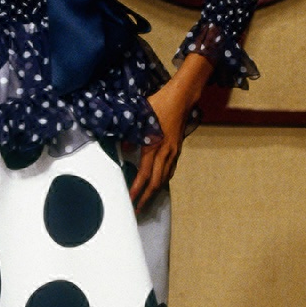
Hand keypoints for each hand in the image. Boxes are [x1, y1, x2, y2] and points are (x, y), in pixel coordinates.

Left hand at [131, 54, 209, 212]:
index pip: (144, 175)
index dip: (137, 190)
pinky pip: (170, 169)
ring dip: (155, 191)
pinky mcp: (176, 148)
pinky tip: (158, 183)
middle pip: (156, 182)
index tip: (130, 201)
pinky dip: (162, 179)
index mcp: (154, 146)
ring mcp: (173, 151)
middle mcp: (166, 152)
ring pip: (164, 177)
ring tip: (146, 201)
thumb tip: (124, 151)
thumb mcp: (139, 117)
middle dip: (146, 198)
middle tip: (137, 210)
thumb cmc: (159, 104)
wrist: (181, 97)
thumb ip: (130, 136)